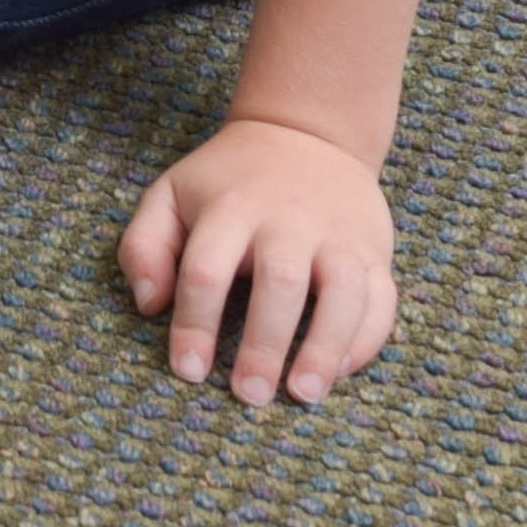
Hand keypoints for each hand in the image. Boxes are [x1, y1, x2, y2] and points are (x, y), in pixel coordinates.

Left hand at [117, 116, 400, 406]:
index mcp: (231, 207)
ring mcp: (337, 235)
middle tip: (249, 394)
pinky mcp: (373, 250)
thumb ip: (145, 245)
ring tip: (303, 393)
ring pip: (342, 292)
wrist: (306, 132)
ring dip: (325, 346)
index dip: (193, 323)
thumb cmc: (228, 180)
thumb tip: (148, 305)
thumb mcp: (172, 194)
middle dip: (264, 344)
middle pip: (280, 283)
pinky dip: (366, 338)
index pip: (206, 269)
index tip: (187, 370)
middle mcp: (289, 220)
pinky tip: (341, 370)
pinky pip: (381, 299)